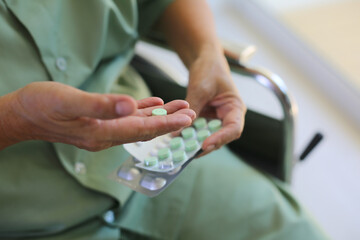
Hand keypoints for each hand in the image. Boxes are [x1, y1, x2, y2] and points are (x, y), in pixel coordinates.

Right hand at [0, 82, 194, 150]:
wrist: (23, 114)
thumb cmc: (42, 106)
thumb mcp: (70, 101)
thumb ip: (101, 104)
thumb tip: (129, 105)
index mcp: (102, 132)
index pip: (142, 129)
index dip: (166, 123)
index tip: (188, 118)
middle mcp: (106, 134)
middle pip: (145, 128)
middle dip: (169, 121)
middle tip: (192, 112)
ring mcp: (102, 129)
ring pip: (138, 123)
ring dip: (159, 115)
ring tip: (179, 106)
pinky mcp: (98, 122)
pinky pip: (125, 117)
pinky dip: (141, 110)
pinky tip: (152, 103)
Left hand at [186, 48, 245, 155]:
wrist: (204, 60)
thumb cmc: (208, 70)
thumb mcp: (200, 88)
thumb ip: (192, 108)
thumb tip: (179, 130)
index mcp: (235, 108)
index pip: (233, 129)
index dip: (221, 139)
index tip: (205, 145)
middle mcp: (227, 117)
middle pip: (221, 137)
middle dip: (206, 146)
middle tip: (189, 153)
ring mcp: (215, 119)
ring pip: (208, 137)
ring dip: (196, 144)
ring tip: (181, 151)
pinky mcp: (204, 119)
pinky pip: (198, 131)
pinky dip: (189, 136)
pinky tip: (177, 141)